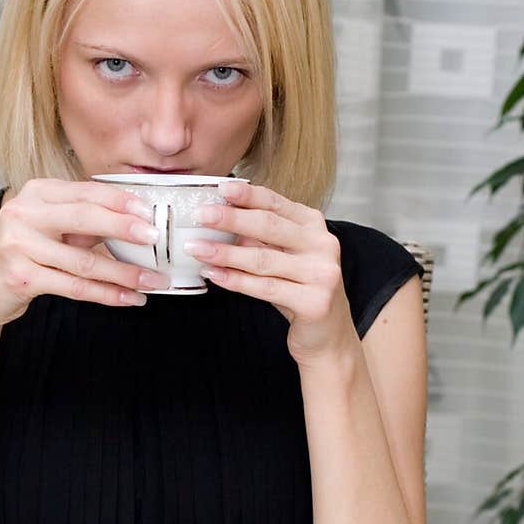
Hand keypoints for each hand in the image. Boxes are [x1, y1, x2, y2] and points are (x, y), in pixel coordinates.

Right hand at [0, 178, 169, 329]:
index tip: (149, 210)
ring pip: (84, 261)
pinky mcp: (21, 277)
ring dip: (124, 273)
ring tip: (152, 280)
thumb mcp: (45, 226)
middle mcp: (24, 213)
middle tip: (155, 237)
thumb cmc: (18, 254)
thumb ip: (81, 221)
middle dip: (125, 228)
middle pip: (84, 218)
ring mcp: (19, 245)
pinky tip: (128, 298)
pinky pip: (74, 287)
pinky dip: (106, 294)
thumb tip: (132, 223)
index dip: (120, 201)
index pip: (86, 192)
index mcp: (36, 193)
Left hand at [184, 181, 355, 365]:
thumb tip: (220, 221)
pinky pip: (266, 288)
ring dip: (225, 253)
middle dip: (231, 219)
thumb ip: (260, 240)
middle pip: (269, 227)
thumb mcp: (283, 258)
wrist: (327, 335)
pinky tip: (215, 275)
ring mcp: (321, 274)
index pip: (277, 204)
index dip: (248, 195)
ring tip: (197, 248)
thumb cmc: (300, 291)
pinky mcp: (314, 302)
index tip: (221, 188)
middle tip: (201, 215)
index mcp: (314, 226)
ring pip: (263, 259)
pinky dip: (236, 281)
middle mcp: (323, 245)